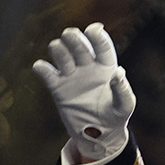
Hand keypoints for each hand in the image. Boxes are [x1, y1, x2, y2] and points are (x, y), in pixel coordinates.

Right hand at [33, 23, 135, 163]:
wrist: (98, 135)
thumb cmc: (116, 116)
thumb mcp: (124, 106)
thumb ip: (123, 90)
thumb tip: (119, 72)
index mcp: (106, 66)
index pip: (102, 46)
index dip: (98, 37)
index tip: (93, 29)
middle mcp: (88, 66)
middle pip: (79, 46)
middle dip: (74, 39)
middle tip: (69, 34)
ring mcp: (72, 76)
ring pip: (62, 55)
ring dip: (59, 50)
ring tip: (58, 49)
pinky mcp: (58, 88)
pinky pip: (48, 74)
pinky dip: (42, 69)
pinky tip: (40, 67)